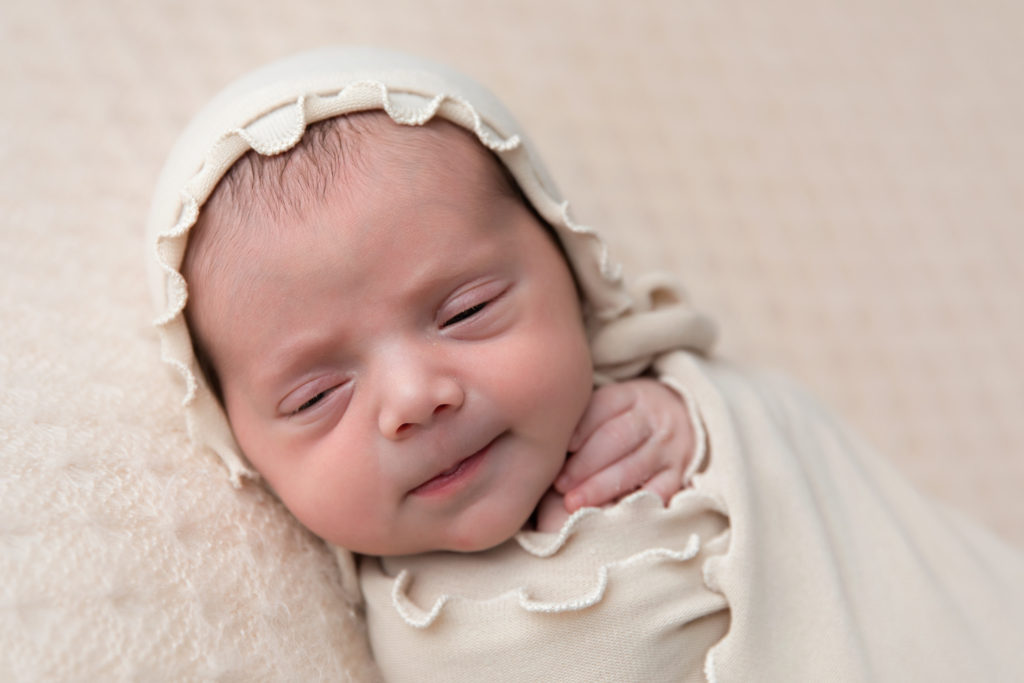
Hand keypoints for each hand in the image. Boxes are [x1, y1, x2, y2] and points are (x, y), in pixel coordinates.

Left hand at [554, 378, 694, 513]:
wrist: (681, 418)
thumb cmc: (625, 417)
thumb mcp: (609, 405)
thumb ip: (583, 420)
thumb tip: (547, 443)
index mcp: (632, 395)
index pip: (605, 407)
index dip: (581, 428)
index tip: (561, 448)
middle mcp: (654, 418)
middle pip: (618, 438)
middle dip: (585, 463)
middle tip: (559, 484)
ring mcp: (669, 447)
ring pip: (635, 466)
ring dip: (600, 487)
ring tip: (573, 503)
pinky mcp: (678, 473)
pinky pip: (660, 491)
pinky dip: (636, 504)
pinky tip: (611, 515)